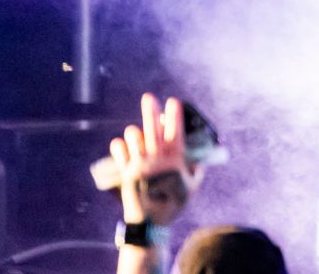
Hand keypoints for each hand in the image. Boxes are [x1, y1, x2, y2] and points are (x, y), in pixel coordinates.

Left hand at [107, 93, 198, 226]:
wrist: (151, 221)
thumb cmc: (174, 203)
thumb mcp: (192, 186)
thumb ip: (196, 169)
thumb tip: (200, 156)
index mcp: (175, 158)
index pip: (175, 130)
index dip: (175, 114)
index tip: (173, 101)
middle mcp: (156, 157)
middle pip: (152, 127)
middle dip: (151, 110)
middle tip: (148, 98)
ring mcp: (140, 163)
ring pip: (134, 136)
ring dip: (135, 132)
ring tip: (136, 133)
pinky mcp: (126, 171)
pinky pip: (119, 151)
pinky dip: (120, 147)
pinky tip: (121, 145)